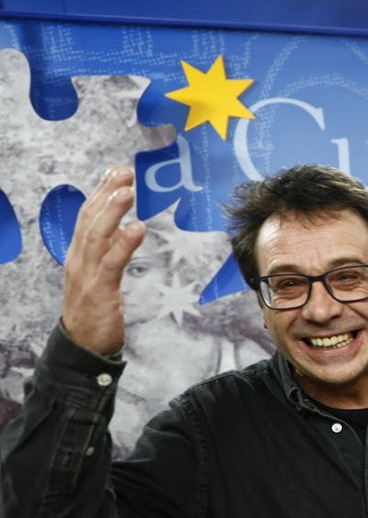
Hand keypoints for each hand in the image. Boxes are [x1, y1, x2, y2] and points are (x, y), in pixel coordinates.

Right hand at [61, 166, 145, 355]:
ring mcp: (86, 274)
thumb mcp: (101, 275)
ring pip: (96, 235)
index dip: (101, 192)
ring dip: (112, 211)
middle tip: (124, 171)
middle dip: (106, 192)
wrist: (83, 346)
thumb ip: (109, 252)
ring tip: (128, 191)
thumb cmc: (94, 311)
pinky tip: (137, 229)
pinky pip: (111, 262)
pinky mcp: (99, 290)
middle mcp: (79, 259)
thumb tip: (123, 228)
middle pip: (90, 219)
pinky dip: (124, 243)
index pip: (87, 216)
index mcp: (79, 254)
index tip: (116, 172)